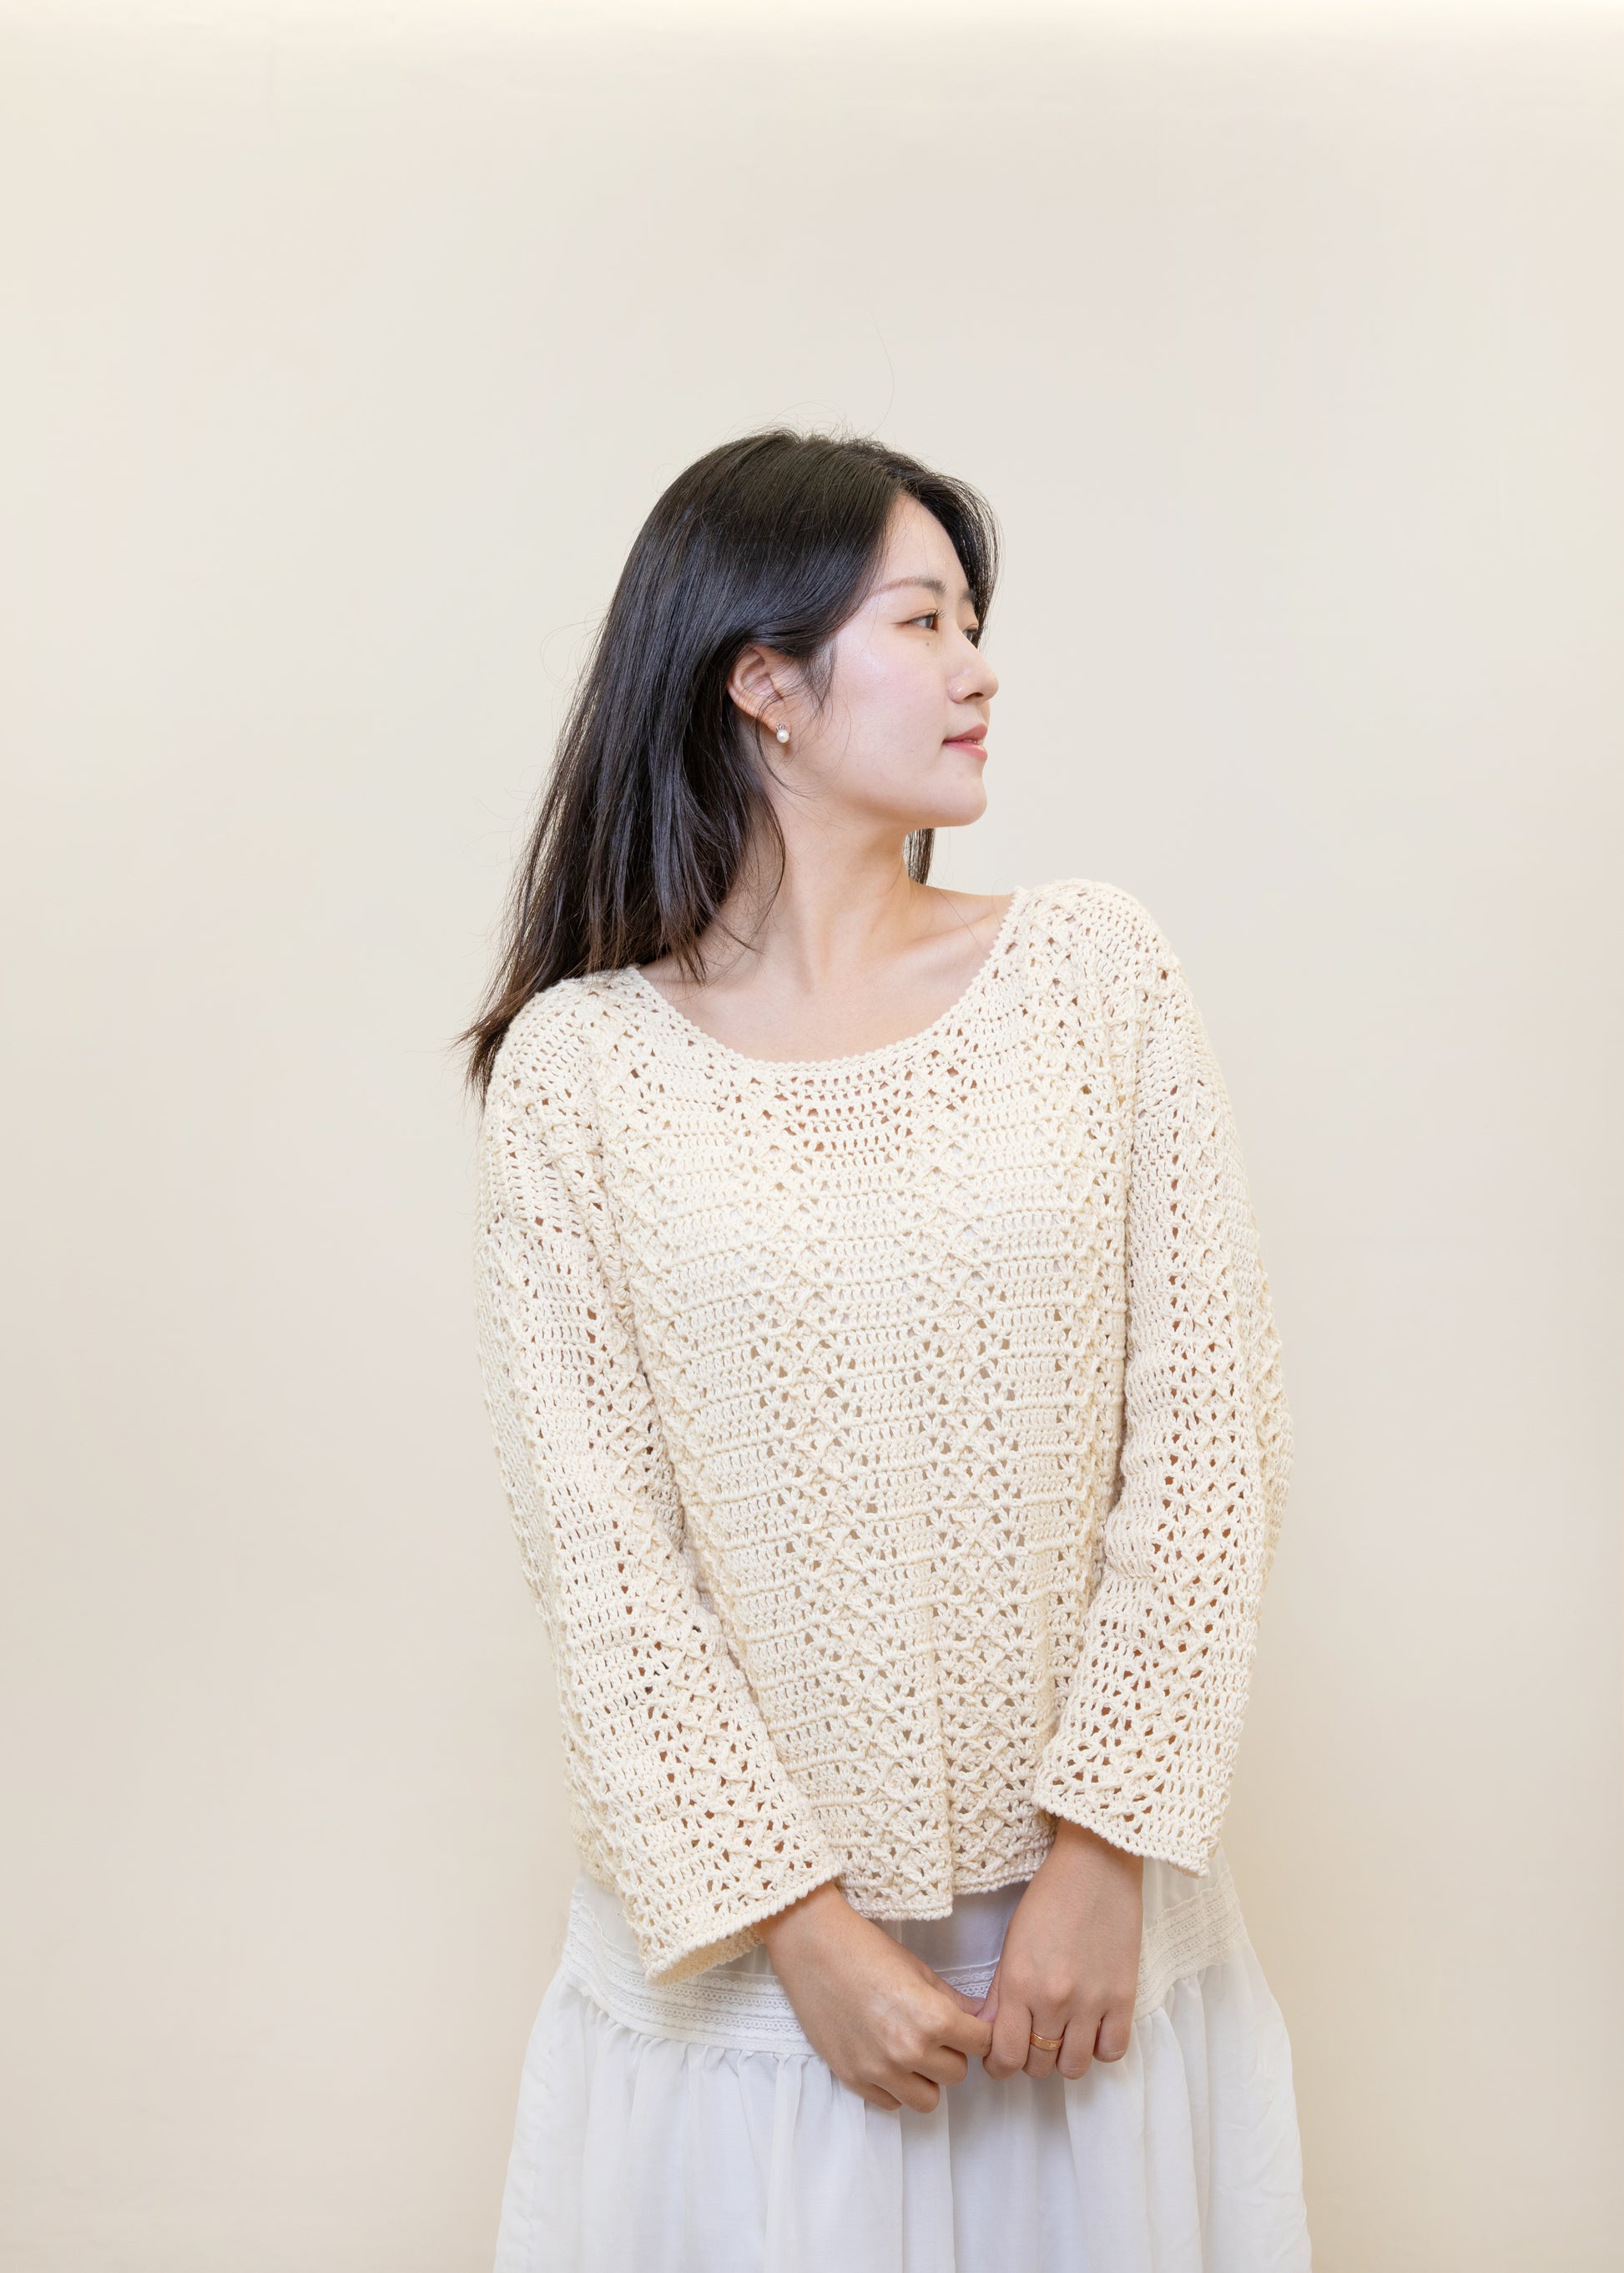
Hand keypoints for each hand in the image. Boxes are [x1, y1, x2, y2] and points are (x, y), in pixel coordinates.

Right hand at [757, 1882, 993, 2111]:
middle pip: (958, 2073)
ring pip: (929, 2099)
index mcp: (933, 2019)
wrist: (813, 1949)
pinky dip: (895, 2087)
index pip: (982, 2044)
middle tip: (933, 2032)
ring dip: (926, 2077)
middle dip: (951, 2053)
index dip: (979, 2033)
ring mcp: (880, 2070)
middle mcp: (909, 2050)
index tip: (970, 2027)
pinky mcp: (854, 2080)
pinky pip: (892, 2103)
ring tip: (911, 2051)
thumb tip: (980, 2018)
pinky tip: (885, 2058)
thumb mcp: (919, 1970)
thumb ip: (953, 2001)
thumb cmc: (867, 1950)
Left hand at [978, 1820, 1142, 2081]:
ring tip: (1063, 2034)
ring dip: (1064, 2057)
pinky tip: (1093, 2029)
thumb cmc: (1049, 1897)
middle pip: (1038, 2066)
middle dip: (1031, 2059)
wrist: (1096, 1865)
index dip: (999, 2065)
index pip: (1005, 2056)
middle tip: (1033, 2038)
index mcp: (1018, 1983)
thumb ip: (999, 1993)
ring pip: (1074, 2067)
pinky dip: (1100, 2048)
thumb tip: (987, 2031)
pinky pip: (1112, 2052)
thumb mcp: (1012, 1942)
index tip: (1002, 2057)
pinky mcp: (1124, 1997)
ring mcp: (1092, 2001)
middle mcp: (1053, 1999)